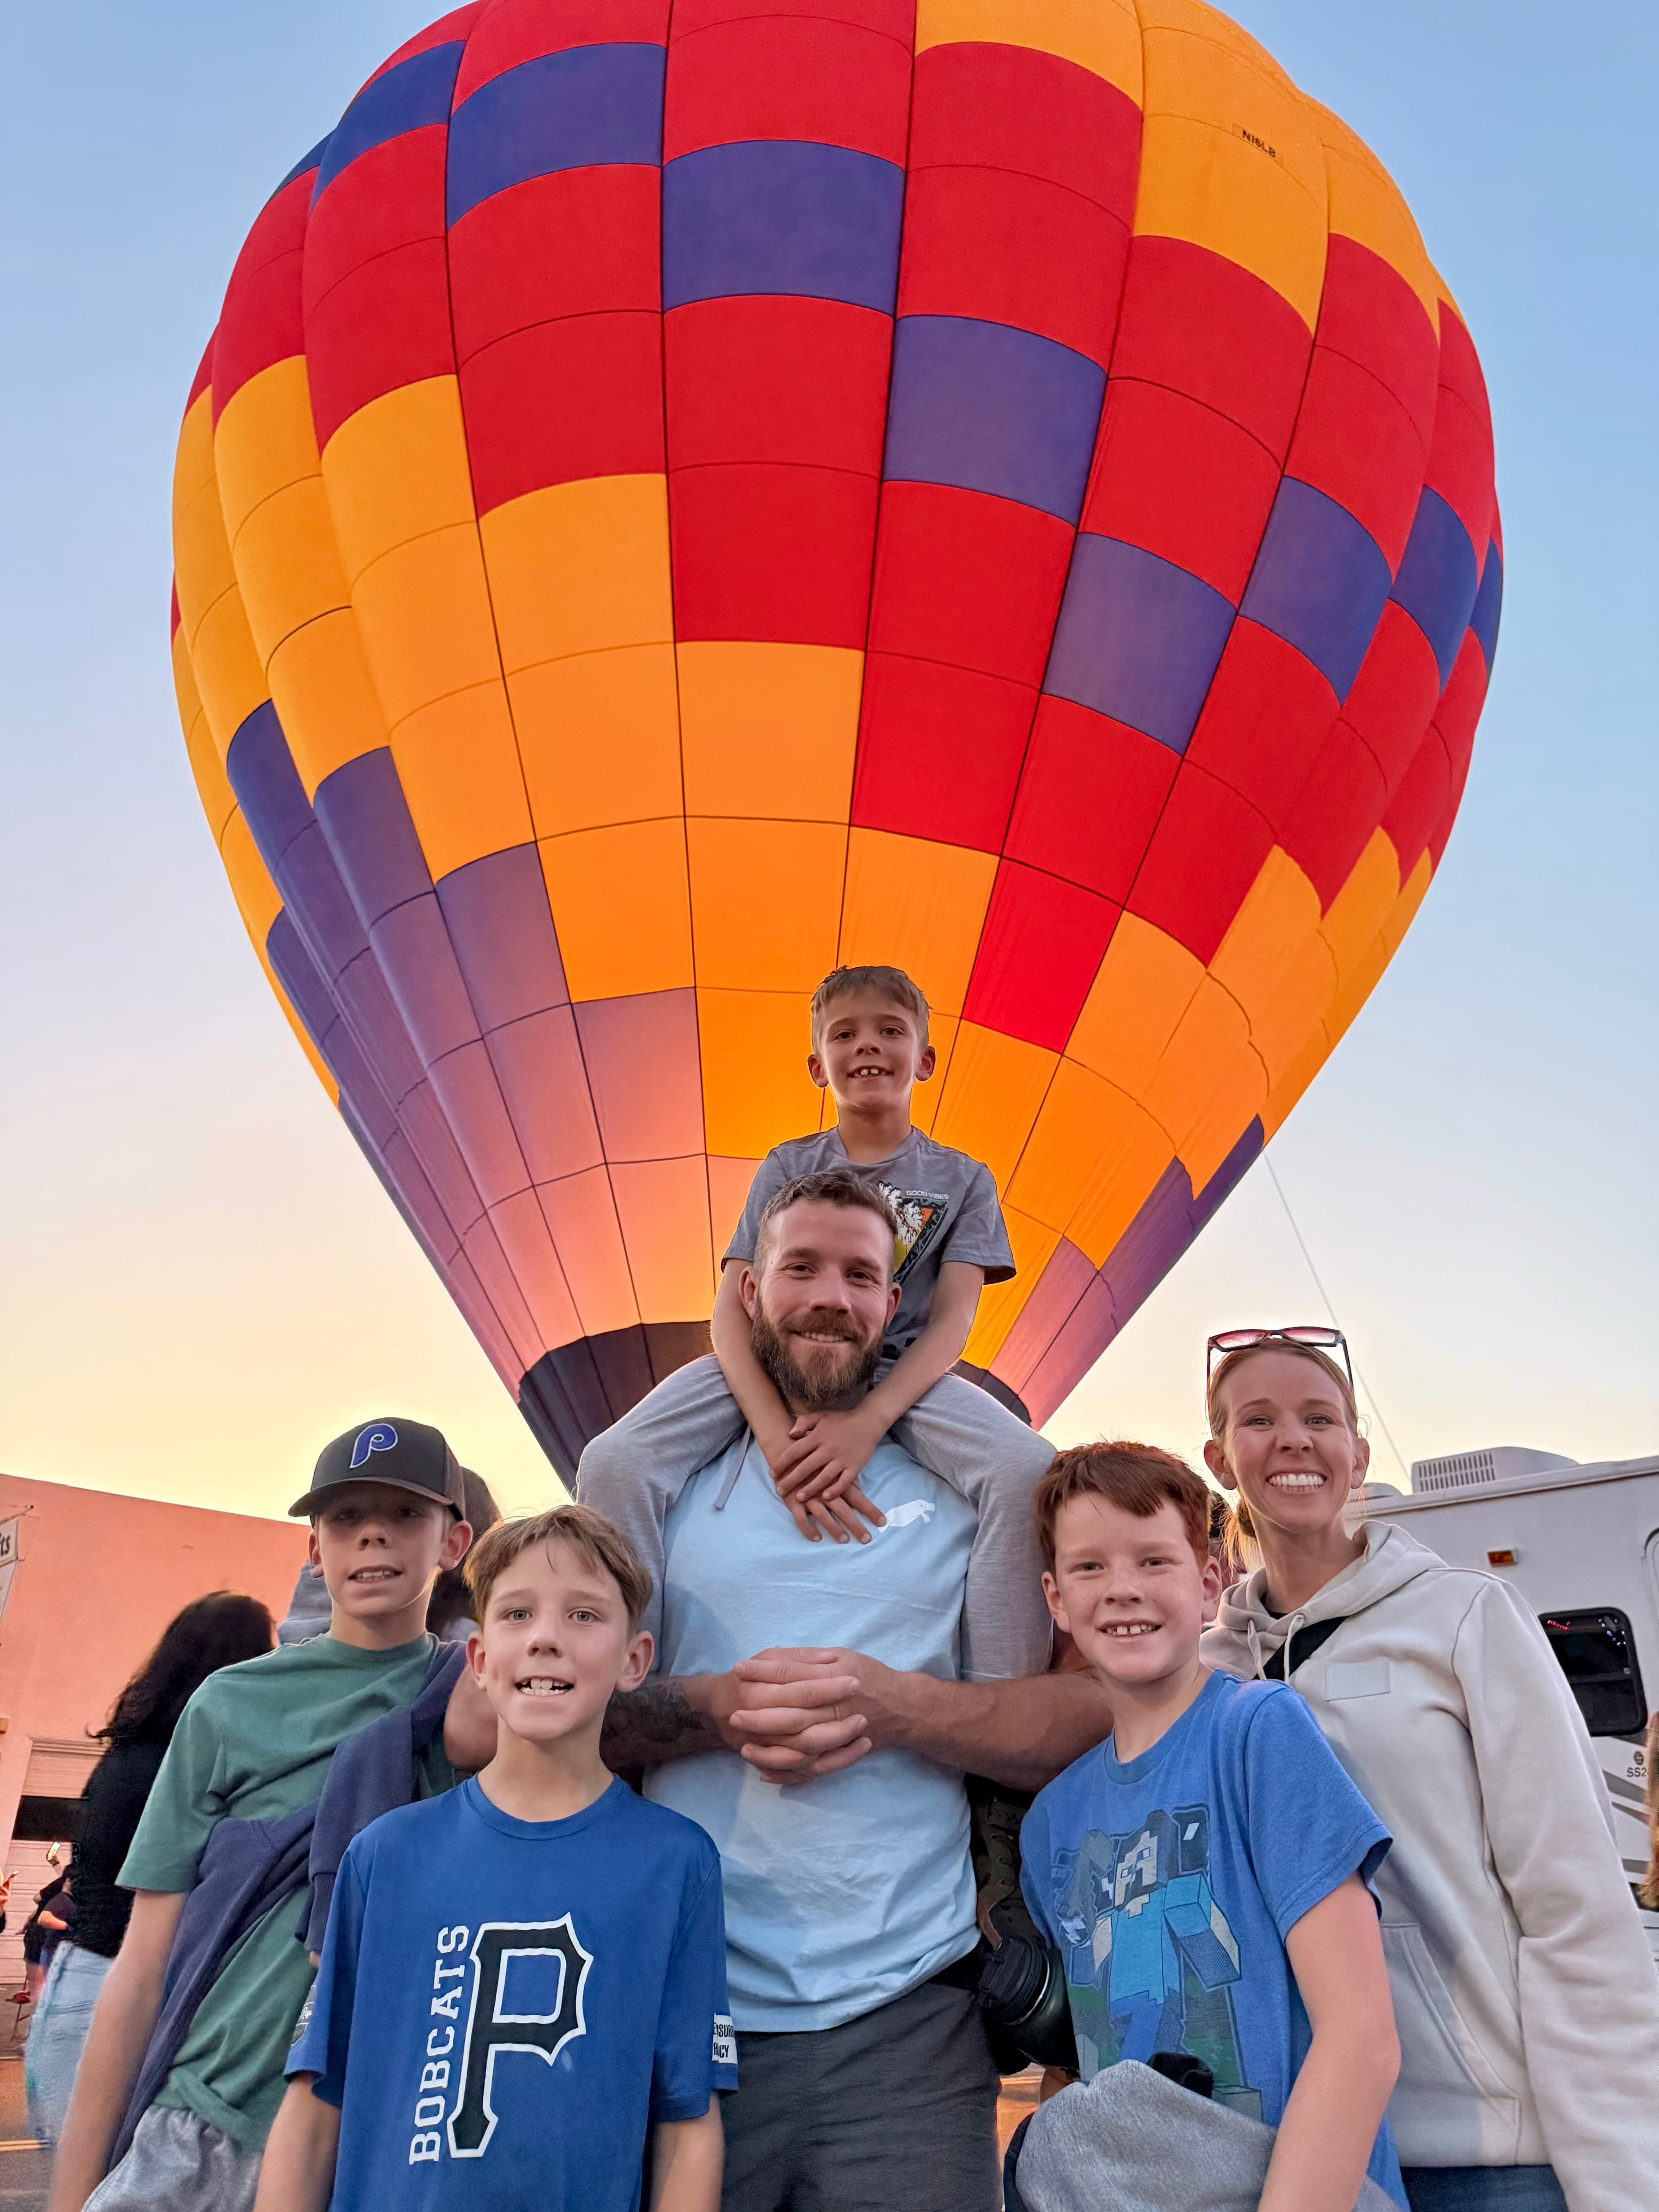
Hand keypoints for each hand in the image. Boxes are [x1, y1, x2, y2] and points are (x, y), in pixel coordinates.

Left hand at [731, 1647, 906, 1772]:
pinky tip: (764, 1772)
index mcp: (836, 1677)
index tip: (738, 1668)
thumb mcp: (842, 1656)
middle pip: (794, 1714)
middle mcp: (837, 1707)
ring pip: (801, 1748)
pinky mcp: (840, 1755)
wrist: (905, 1708)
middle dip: (762, 1716)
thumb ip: (810, 1658)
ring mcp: (840, 1735)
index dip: (765, 1671)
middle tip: (734, 1715)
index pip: (794, 1674)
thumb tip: (774, 1657)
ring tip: (744, 1748)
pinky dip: (788, 1774)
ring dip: (771, 1750)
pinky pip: (812, 1770)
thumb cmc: (870, 1676)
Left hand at [768, 1411, 886, 1544]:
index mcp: (817, 1437)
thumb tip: (790, 1434)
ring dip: (810, 1488)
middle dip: (791, 1480)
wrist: (868, 1421)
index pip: (795, 1451)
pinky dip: (835, 1490)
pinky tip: (826, 1497)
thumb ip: (804, 1422)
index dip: (782, 1463)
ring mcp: (842, 1459)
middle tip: (780, 1491)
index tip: (772, 1473)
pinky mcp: (855, 1466)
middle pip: (806, 1467)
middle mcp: (828, 1449)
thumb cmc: (842, 1420)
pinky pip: (844, 1481)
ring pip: (824, 1477)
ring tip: (799, 1498)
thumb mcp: (821, 1416)